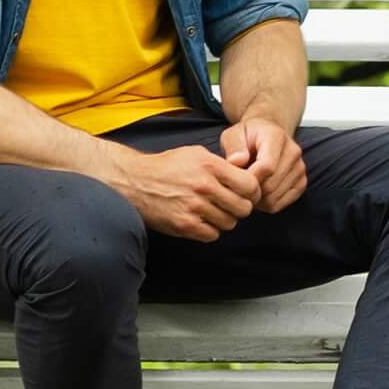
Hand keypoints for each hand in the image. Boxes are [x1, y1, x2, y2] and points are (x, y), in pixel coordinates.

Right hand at [109, 143, 260, 240]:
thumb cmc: (169, 166)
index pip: (250, 185)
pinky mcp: (183, 224)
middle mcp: (204, 186)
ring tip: (213, 211)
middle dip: (241, 207)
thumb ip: (224, 164)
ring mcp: (194, 207)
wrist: (135, 181)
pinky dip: (210, 230)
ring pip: (229, 223)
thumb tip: (249, 173)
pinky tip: (202, 220)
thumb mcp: (197, 154)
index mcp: (210, 166)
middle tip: (231, 205)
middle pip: (243, 208)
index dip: (253, 192)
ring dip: (225, 219)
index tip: (247, 194)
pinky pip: (212, 235)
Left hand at [222, 115, 307, 213]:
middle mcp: (293, 152)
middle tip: (238, 185)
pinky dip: (265, 204)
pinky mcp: (301, 183)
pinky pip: (279, 204)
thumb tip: (237, 161)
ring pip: (273, 198)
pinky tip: (258, 192)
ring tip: (248, 187)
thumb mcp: (232, 134)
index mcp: (277, 136)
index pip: (267, 167)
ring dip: (256, 199)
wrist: (266, 136)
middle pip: (270, 186)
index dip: (248, 179)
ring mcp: (300, 168)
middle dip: (250, 190)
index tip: (235, 179)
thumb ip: (233, 146)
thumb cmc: (247, 137)